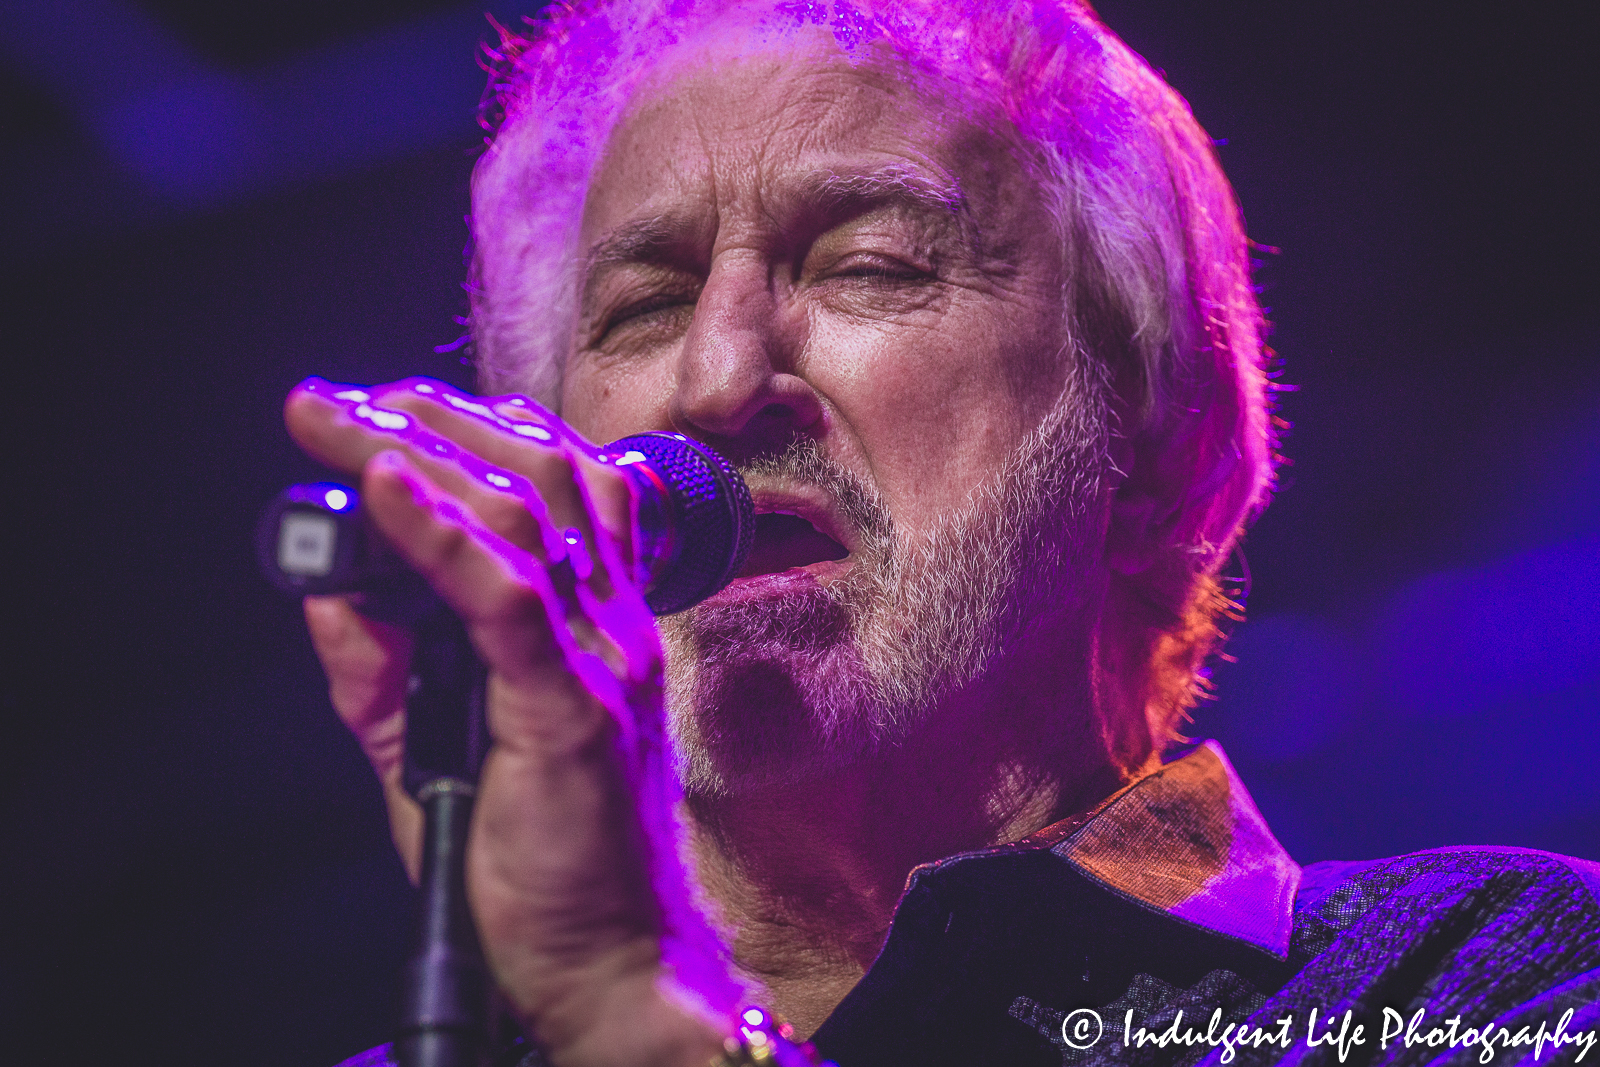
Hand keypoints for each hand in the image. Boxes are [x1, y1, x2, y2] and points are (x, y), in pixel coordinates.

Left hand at [286, 377, 733, 1065]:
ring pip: (527, 513)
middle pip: (544, 473)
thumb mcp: (440, 749)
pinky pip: (506, 599)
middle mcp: (613, 624)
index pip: (561, 488)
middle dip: (440, 417)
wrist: (610, 963)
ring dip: (426, 451)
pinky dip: (440, 534)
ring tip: (346, 419)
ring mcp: (602, 661)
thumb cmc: (540, 861)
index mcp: (599, 623)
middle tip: (345, 399)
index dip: (477, 430)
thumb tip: (328, 582)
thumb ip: (386, 668)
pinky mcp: (570, 712)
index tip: (387, 408)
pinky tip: (384, 485)